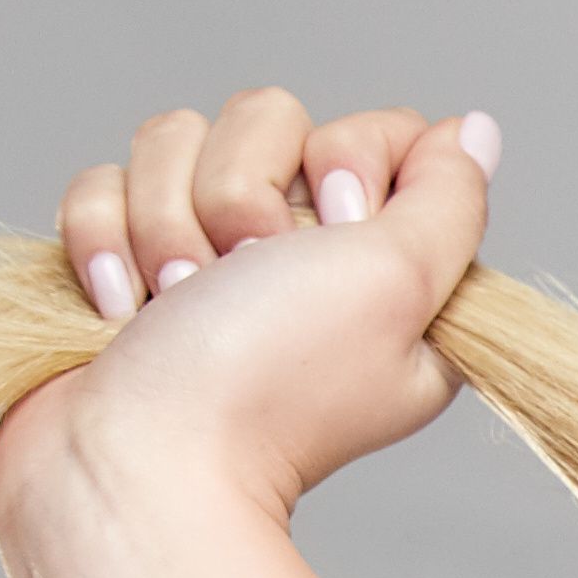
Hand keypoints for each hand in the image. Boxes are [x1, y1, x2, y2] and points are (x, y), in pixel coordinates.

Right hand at [0, 88, 501, 535]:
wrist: (133, 458)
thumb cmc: (266, 381)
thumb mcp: (398, 279)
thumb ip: (447, 198)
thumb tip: (474, 132)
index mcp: (386, 266)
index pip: (373, 132)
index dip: (344, 160)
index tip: (337, 229)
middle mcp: (300, 256)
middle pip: (265, 119)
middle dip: (241, 194)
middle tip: (244, 279)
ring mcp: (206, 257)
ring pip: (174, 140)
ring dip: (167, 223)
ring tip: (177, 306)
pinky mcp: (125, 262)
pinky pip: (102, 183)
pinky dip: (103, 243)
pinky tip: (121, 313)